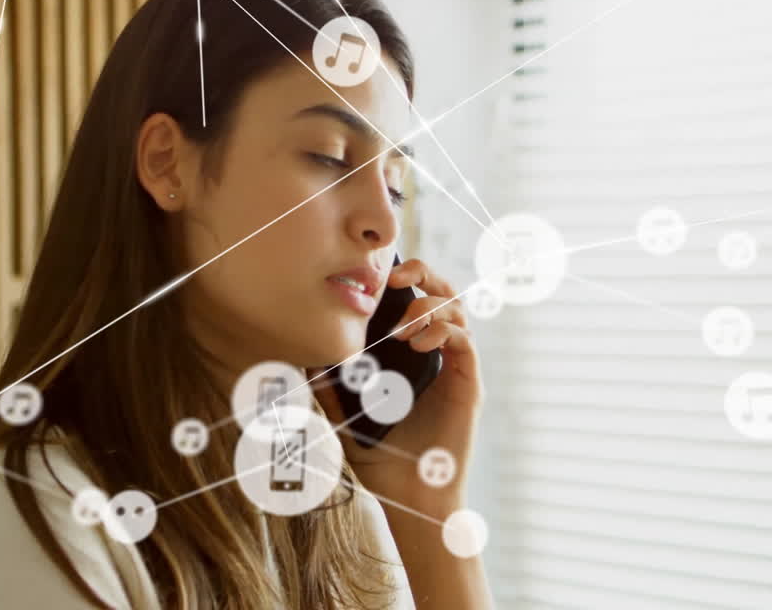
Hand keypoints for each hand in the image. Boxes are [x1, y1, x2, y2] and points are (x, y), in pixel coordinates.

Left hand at [313, 257, 483, 518]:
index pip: (413, 299)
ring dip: (431, 305)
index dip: (403, 278)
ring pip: (457, 311)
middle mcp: (437, 354)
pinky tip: (419, 343)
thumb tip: (303, 357)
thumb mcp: (344, 416)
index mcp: (410, 354)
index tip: (379, 274)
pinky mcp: (468, 384)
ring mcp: (455, 367)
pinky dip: (444, 331)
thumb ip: (329, 388)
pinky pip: (465, 342)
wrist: (412, 499)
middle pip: (441, 293)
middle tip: (398, 277)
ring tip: (404, 324)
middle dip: (424, 274)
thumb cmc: (383, 460)